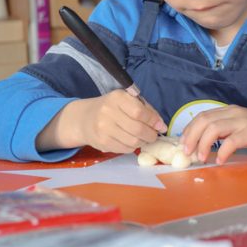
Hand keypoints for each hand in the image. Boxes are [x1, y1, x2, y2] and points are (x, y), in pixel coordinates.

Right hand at [36, 89, 166, 153]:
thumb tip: (161, 125)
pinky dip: (133, 147)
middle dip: (151, 134)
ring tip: (144, 138)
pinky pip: (125, 149)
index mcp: (117, 98)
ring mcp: (104, 128)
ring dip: (143, 142)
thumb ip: (145, 109)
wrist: (85, 118)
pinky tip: (132, 141)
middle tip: (154, 135)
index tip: (161, 126)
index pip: (139, 111)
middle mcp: (108, 112)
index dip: (153, 120)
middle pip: (137, 128)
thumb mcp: (126, 100)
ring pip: (133, 141)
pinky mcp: (102, 142)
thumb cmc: (111, 108)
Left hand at [180, 105, 246, 164]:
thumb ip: (227, 132)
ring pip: (214, 128)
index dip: (189, 130)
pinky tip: (220, 161)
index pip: (202, 116)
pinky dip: (222, 151)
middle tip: (186, 153)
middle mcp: (235, 112)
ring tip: (201, 158)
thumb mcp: (243, 129)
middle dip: (190, 136)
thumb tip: (204, 145)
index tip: (182, 144)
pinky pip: (231, 141)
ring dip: (203, 144)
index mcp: (230, 111)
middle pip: (204, 120)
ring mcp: (244, 121)